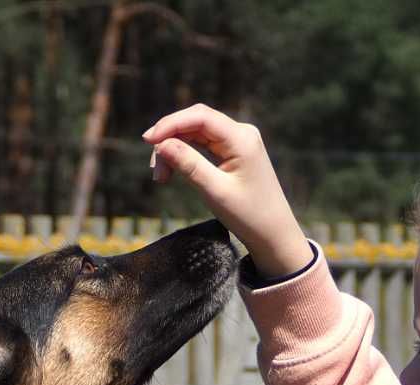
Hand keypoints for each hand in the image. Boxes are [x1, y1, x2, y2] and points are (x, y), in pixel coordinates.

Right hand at [142, 104, 312, 281]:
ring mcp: (237, 141)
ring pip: (196, 133)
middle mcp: (241, 133)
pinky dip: (184, 155)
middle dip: (170, 139)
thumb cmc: (248, 215)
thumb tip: (161, 144)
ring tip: (161, 178)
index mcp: (241, 138)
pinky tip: (171, 172)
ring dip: (174, 149)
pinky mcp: (232, 152)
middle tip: (153, 169)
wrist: (272, 232)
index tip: (147, 140)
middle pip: (196, 121)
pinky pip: (202, 144)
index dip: (171, 124)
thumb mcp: (214, 191)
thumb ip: (188, 165)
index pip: (200, 117)